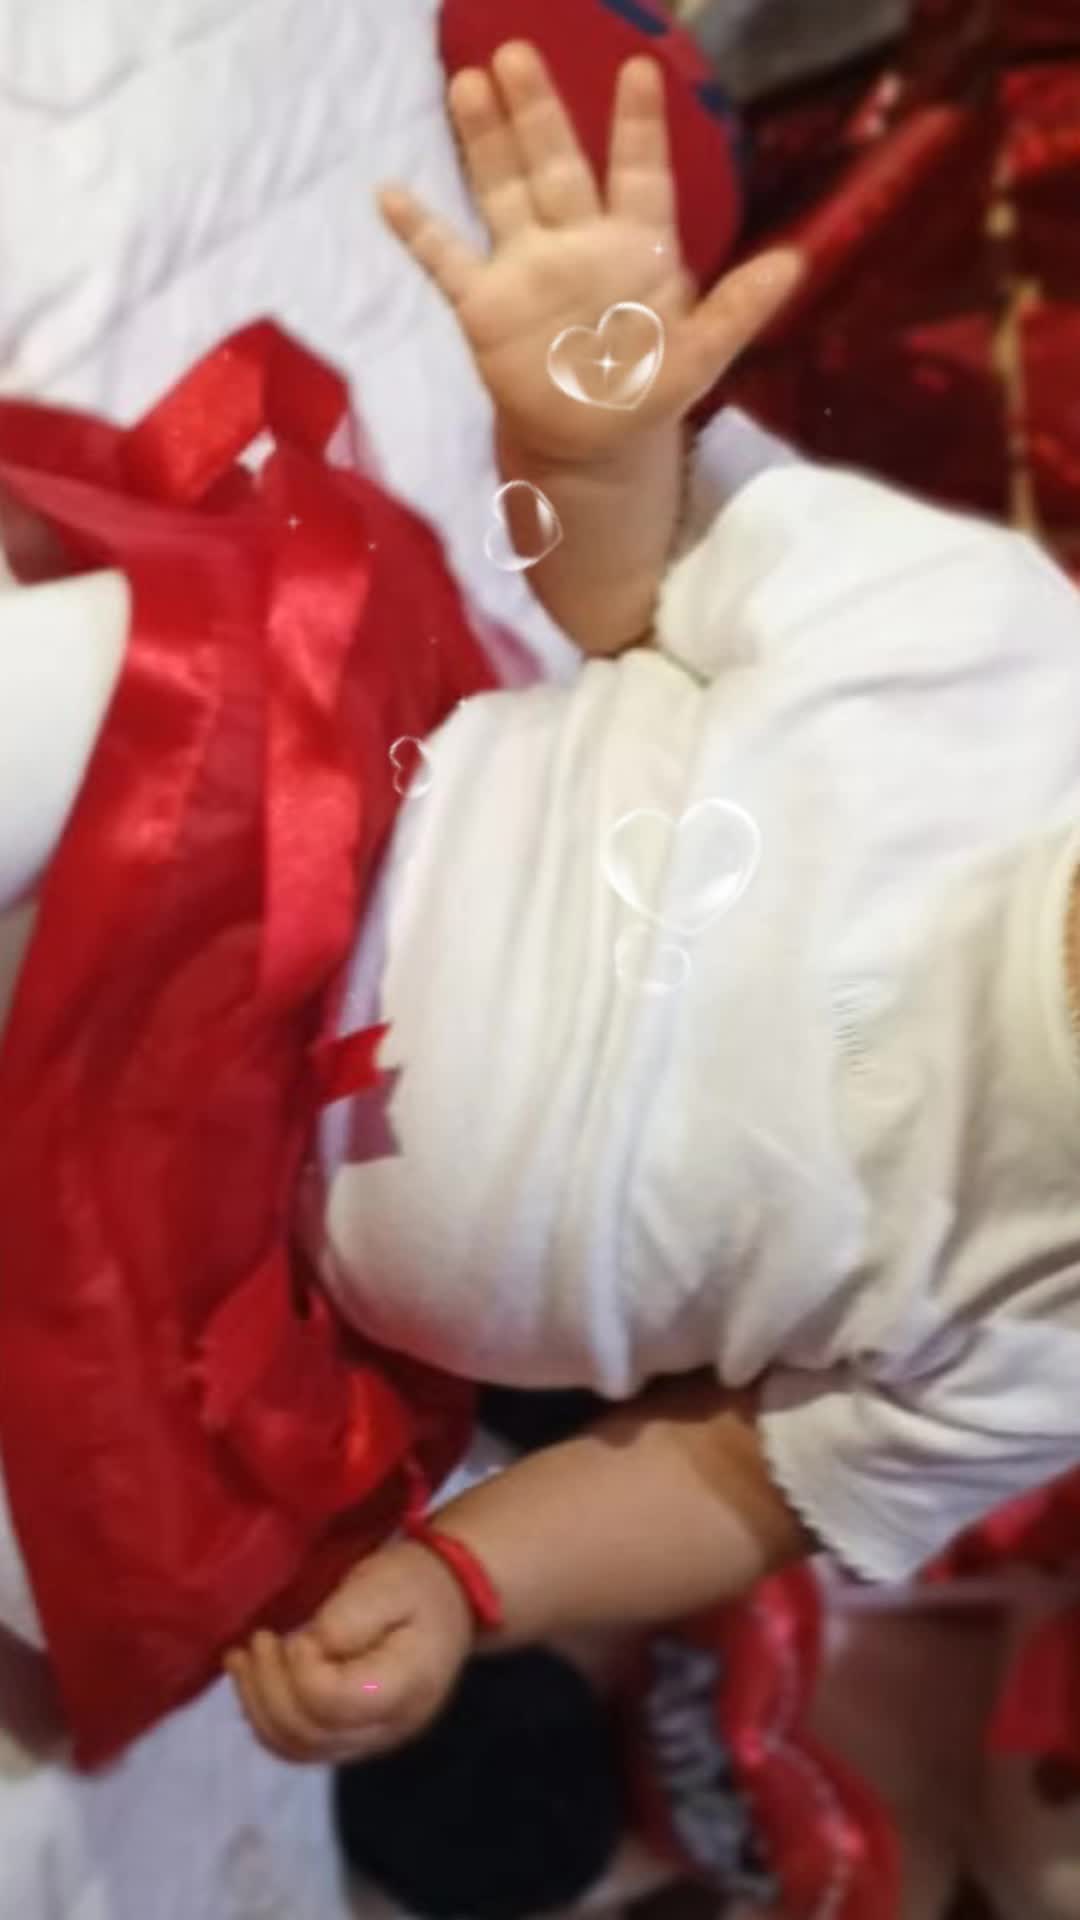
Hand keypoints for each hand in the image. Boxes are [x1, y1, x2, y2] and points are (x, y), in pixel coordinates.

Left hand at [226, 1541, 473, 1765]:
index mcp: (404, 1688)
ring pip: (297, 1748)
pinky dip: (264, 1718)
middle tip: (257, 1641)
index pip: (332, 1703)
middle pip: (309, 1734)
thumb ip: (350, 1616)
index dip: (301, 1670)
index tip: (300, 1633)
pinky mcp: (349, 1736)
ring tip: (240, 1659)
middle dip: (268, 1688)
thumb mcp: (388, 1582)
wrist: (447, 1602)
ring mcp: (367, 1740)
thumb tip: (311, 1646)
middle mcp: (386, 1729)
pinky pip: (298, 1745)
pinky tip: (250, 1681)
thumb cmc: (416, 1586)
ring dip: (258, 1705)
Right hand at [379, 40, 800, 465]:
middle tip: (518, 51)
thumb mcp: (700, 359)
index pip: (640, 174)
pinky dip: (419, 229)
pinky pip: (446, 258)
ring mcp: (525, 266)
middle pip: (556, 163)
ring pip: (502, 189)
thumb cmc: (645, 393)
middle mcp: (576, 241)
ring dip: (485, 140)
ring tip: (467, 82)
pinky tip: (389, 194)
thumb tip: (794, 263)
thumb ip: (738, 310)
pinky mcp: (483, 304)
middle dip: (538, 111)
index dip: (639, 126)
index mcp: (634, 247)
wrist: (589, 445)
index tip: (641, 69)